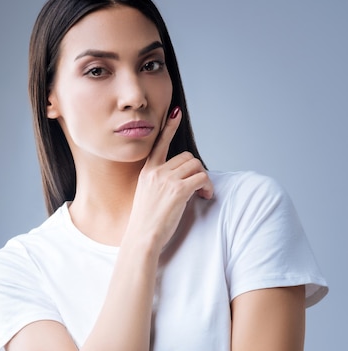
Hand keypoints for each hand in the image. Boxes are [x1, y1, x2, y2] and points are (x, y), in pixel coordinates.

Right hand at [128, 108, 212, 249]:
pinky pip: (202, 179)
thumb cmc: (145, 224)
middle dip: (197, 171)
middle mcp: (156, 172)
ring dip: (204, 179)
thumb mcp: (147, 197)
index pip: (159, 143)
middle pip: (187, 158)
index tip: (176, 112)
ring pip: (196, 166)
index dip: (169, 126)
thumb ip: (159, 184)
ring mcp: (166, 180)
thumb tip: (179, 182)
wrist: (142, 238)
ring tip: (202, 194)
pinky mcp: (178, 190)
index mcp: (147, 172)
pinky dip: (208, 187)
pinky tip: (205, 197)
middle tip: (199, 188)